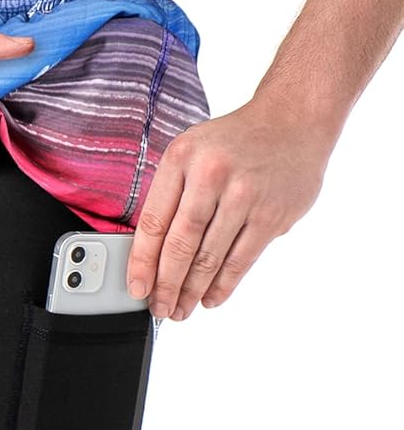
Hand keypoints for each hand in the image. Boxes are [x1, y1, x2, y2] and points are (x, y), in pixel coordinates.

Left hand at [125, 97, 332, 320]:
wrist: (294, 119)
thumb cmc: (234, 141)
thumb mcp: (191, 151)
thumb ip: (171, 193)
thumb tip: (150, 250)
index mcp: (182, 158)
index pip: (153, 222)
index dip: (142, 262)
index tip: (136, 287)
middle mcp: (212, 175)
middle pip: (181, 245)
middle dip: (166, 285)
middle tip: (159, 308)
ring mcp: (245, 196)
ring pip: (210, 258)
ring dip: (192, 292)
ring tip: (181, 310)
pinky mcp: (273, 214)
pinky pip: (242, 260)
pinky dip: (223, 285)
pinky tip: (210, 299)